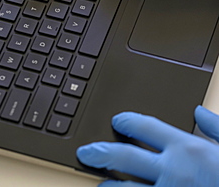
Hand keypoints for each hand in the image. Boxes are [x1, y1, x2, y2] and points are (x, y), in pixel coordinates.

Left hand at [76, 106, 218, 185]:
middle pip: (126, 156)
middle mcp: (172, 171)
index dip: (127, 121)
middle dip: (102, 152)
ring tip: (99, 186)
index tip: (117, 120)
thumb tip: (198, 111)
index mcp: (187, 149)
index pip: (146, 127)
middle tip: (86, 152)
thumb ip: (215, 126)